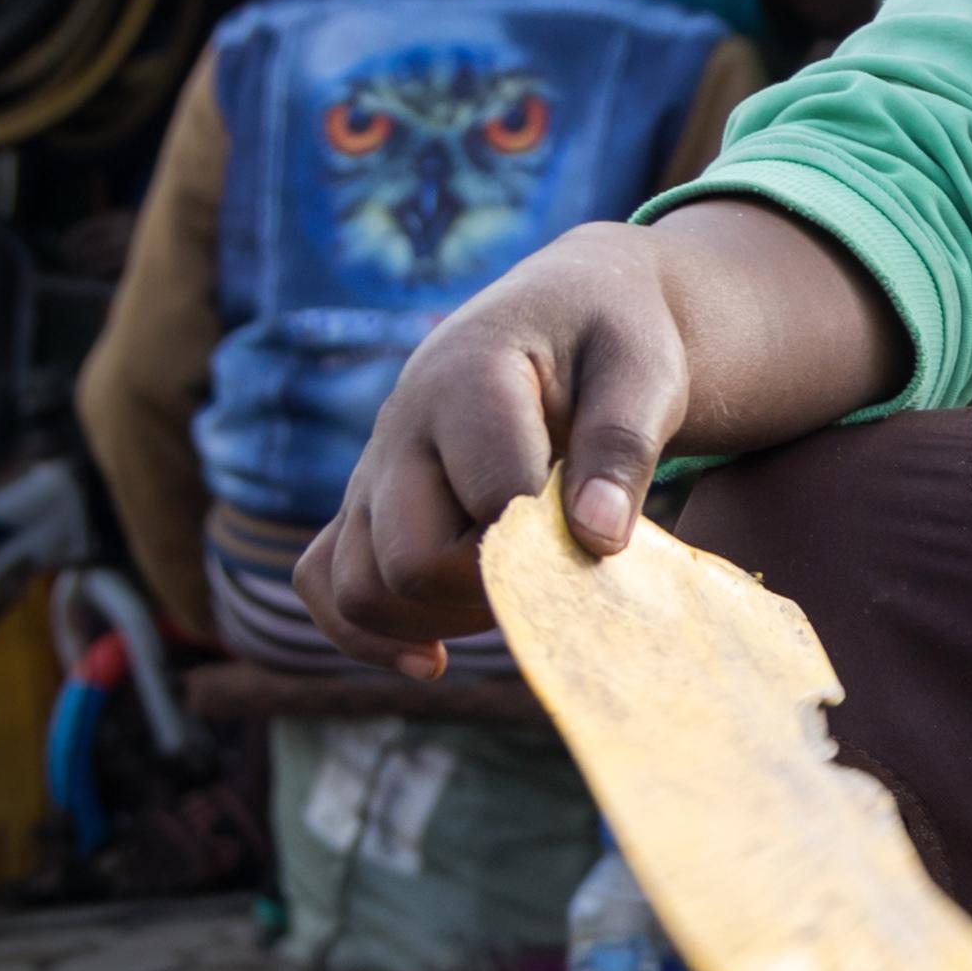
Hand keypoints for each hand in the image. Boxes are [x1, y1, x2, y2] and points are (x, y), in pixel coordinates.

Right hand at [293, 223, 693, 676]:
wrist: (570, 313)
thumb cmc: (615, 340)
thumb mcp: (645, 370)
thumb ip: (623, 446)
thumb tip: (597, 539)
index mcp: (466, 379)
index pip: (492, 504)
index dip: (552, 542)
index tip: (601, 528)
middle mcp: (400, 428)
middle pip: (410, 562)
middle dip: (493, 589)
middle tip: (562, 563)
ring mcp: (375, 471)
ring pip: (360, 588)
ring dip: (439, 620)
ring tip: (516, 594)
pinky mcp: (367, 506)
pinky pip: (326, 584)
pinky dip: (369, 634)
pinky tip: (436, 657)